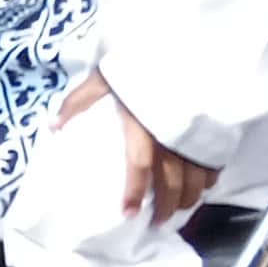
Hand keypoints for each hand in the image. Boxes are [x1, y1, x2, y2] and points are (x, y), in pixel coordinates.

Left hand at [58, 71, 217, 222]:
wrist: (183, 44)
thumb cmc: (142, 62)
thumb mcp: (105, 76)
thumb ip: (79, 101)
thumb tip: (53, 126)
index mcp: (144, 124)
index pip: (140, 166)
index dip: (134, 192)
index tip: (128, 213)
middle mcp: (173, 134)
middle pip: (173, 181)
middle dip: (166, 206)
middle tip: (157, 222)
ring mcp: (197, 133)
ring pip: (197, 177)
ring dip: (188, 198)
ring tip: (177, 210)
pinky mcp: (214, 129)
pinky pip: (214, 162)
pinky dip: (208, 178)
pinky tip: (200, 186)